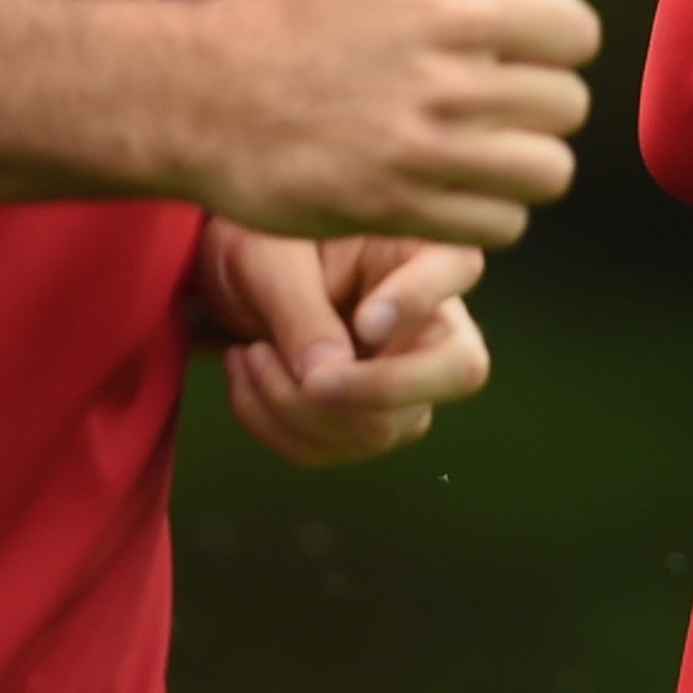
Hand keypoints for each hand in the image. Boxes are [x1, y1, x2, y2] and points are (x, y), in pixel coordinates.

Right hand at [171, 0, 601, 245]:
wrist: (203, 94)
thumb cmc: (301, 7)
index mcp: (451, 7)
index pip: (577, 32)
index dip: (557, 35)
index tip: (518, 40)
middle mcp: (442, 83)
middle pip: (567, 105)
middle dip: (539, 98)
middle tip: (493, 92)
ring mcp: (419, 154)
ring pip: (545, 172)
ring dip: (523, 160)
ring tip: (484, 142)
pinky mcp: (396, 211)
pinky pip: (500, 227)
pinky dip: (487, 209)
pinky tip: (451, 181)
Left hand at [193, 220, 492, 467]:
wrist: (235, 277)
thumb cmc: (260, 245)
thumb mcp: (270, 260)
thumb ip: (301, 311)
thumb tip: (325, 380)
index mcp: (416, 247)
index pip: (458, 265)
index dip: (420, 300)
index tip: (365, 321)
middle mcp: (429, 317)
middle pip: (456, 370)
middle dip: (375, 389)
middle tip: (311, 381)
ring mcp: (405, 379)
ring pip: (381, 425)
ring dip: (297, 408)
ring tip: (248, 354)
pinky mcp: (366, 420)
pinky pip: (330, 447)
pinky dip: (275, 424)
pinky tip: (246, 376)